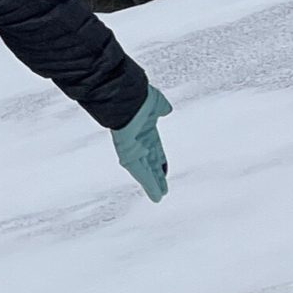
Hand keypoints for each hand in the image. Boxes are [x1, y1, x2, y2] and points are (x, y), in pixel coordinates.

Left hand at [111, 84, 172, 201]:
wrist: (125, 96)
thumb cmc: (138, 96)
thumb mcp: (157, 102)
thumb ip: (162, 108)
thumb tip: (167, 110)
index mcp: (146, 128)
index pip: (155, 148)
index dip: (160, 160)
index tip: (164, 170)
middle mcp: (138, 140)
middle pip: (149, 162)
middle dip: (156, 175)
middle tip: (162, 188)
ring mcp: (132, 148)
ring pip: (144, 170)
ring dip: (152, 184)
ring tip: (159, 196)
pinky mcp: (127, 154)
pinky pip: (139, 172)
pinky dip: (148, 184)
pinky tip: (156, 195)